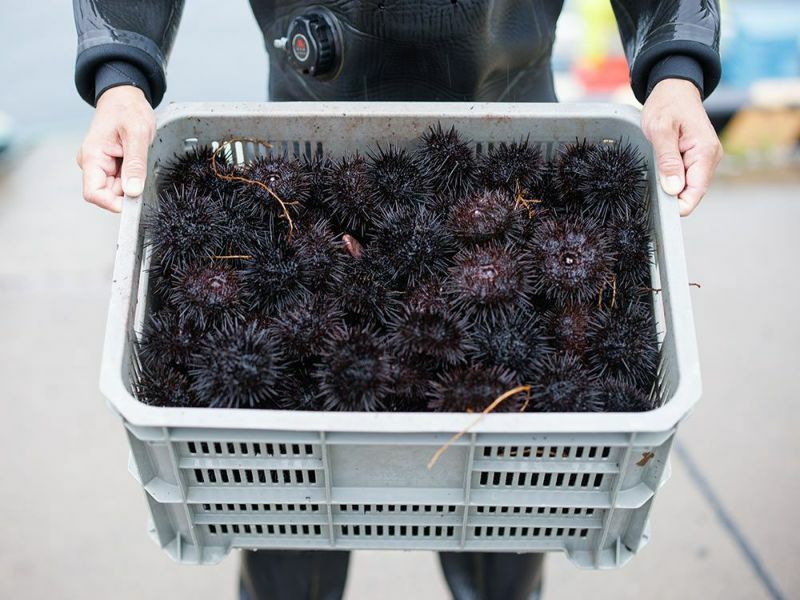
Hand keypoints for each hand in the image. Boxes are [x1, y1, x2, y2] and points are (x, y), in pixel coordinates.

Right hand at [76, 85, 154, 211]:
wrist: (125, 96)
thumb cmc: (128, 109)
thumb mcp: (137, 134)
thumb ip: (135, 164)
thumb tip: (133, 191)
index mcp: (92, 156)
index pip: (94, 194)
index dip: (114, 203)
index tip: (135, 201)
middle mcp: (92, 163)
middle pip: (108, 194)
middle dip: (128, 191)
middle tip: (144, 172)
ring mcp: (100, 165)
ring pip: (117, 189)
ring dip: (132, 182)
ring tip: (141, 160)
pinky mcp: (109, 165)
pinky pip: (122, 181)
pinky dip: (133, 177)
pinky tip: (138, 162)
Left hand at [641, 79, 722, 215]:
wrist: (674, 89)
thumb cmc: (667, 104)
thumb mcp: (661, 129)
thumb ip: (667, 159)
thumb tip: (673, 189)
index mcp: (705, 152)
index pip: (696, 193)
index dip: (678, 206)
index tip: (658, 206)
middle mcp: (710, 159)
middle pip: (691, 193)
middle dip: (671, 196)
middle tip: (649, 186)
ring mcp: (704, 160)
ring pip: (687, 187)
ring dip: (669, 186)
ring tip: (653, 173)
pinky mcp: (696, 159)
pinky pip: (684, 177)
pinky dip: (670, 178)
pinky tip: (659, 170)